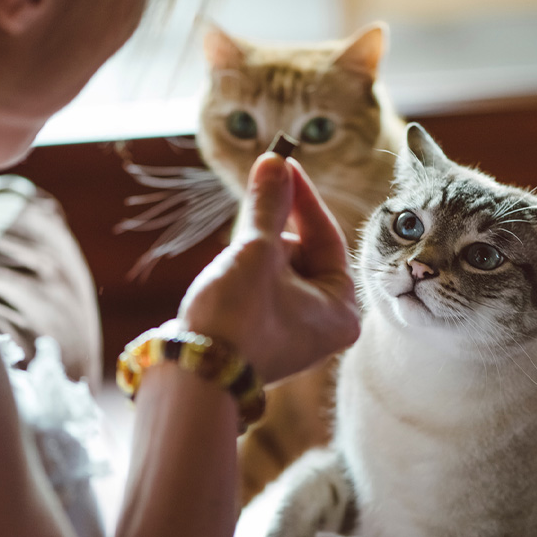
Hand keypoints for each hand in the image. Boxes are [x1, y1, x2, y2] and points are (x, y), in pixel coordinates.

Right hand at [178, 153, 359, 384]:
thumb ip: (270, 204)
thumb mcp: (256, 251)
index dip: (301, 196)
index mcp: (342, 309)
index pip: (327, 236)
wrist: (194, 375)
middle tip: (251, 216)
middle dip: (272, 233)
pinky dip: (246, 275)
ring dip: (255, 254)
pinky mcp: (266, 336)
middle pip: (303, 253)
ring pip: (279, 270)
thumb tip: (275, 161)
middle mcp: (326, 325)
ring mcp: (296, 333)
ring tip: (233, 265)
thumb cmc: (236, 318)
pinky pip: (263, 290)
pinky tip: (227, 280)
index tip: (282, 163)